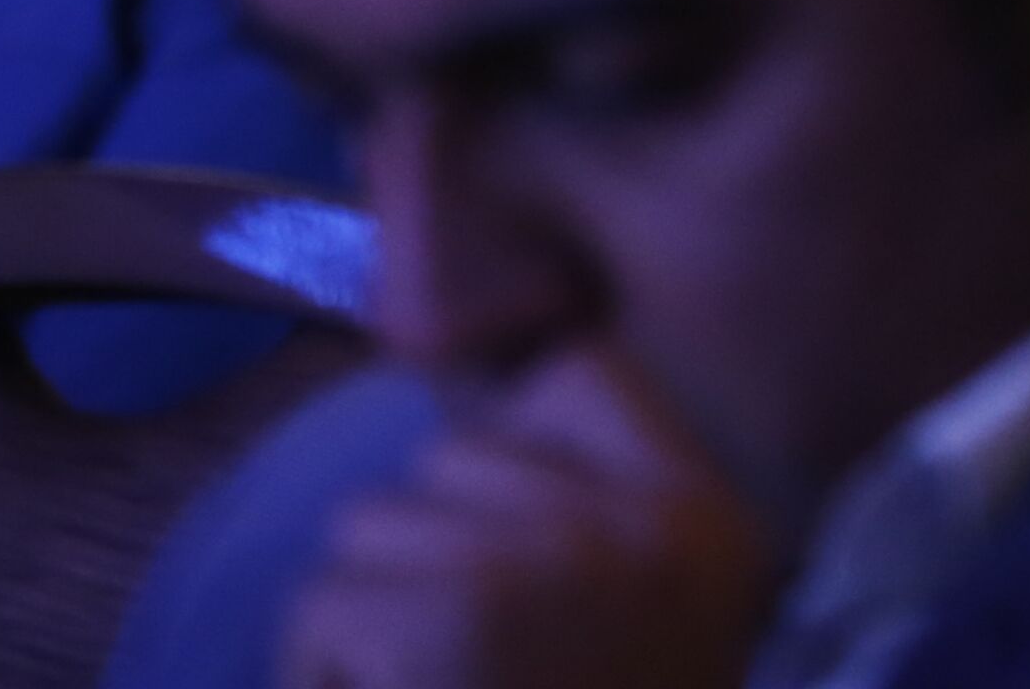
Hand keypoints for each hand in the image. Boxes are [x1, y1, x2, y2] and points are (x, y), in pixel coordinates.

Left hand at [278, 349, 780, 688]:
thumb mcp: (646, 633)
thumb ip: (589, 532)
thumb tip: (464, 429)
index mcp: (709, 525)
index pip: (581, 371)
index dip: (513, 449)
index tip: (510, 561)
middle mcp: (641, 520)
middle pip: (454, 455)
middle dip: (426, 558)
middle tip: (469, 679)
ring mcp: (545, 556)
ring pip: (370, 524)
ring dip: (368, 617)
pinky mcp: (443, 607)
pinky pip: (322, 602)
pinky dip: (320, 678)